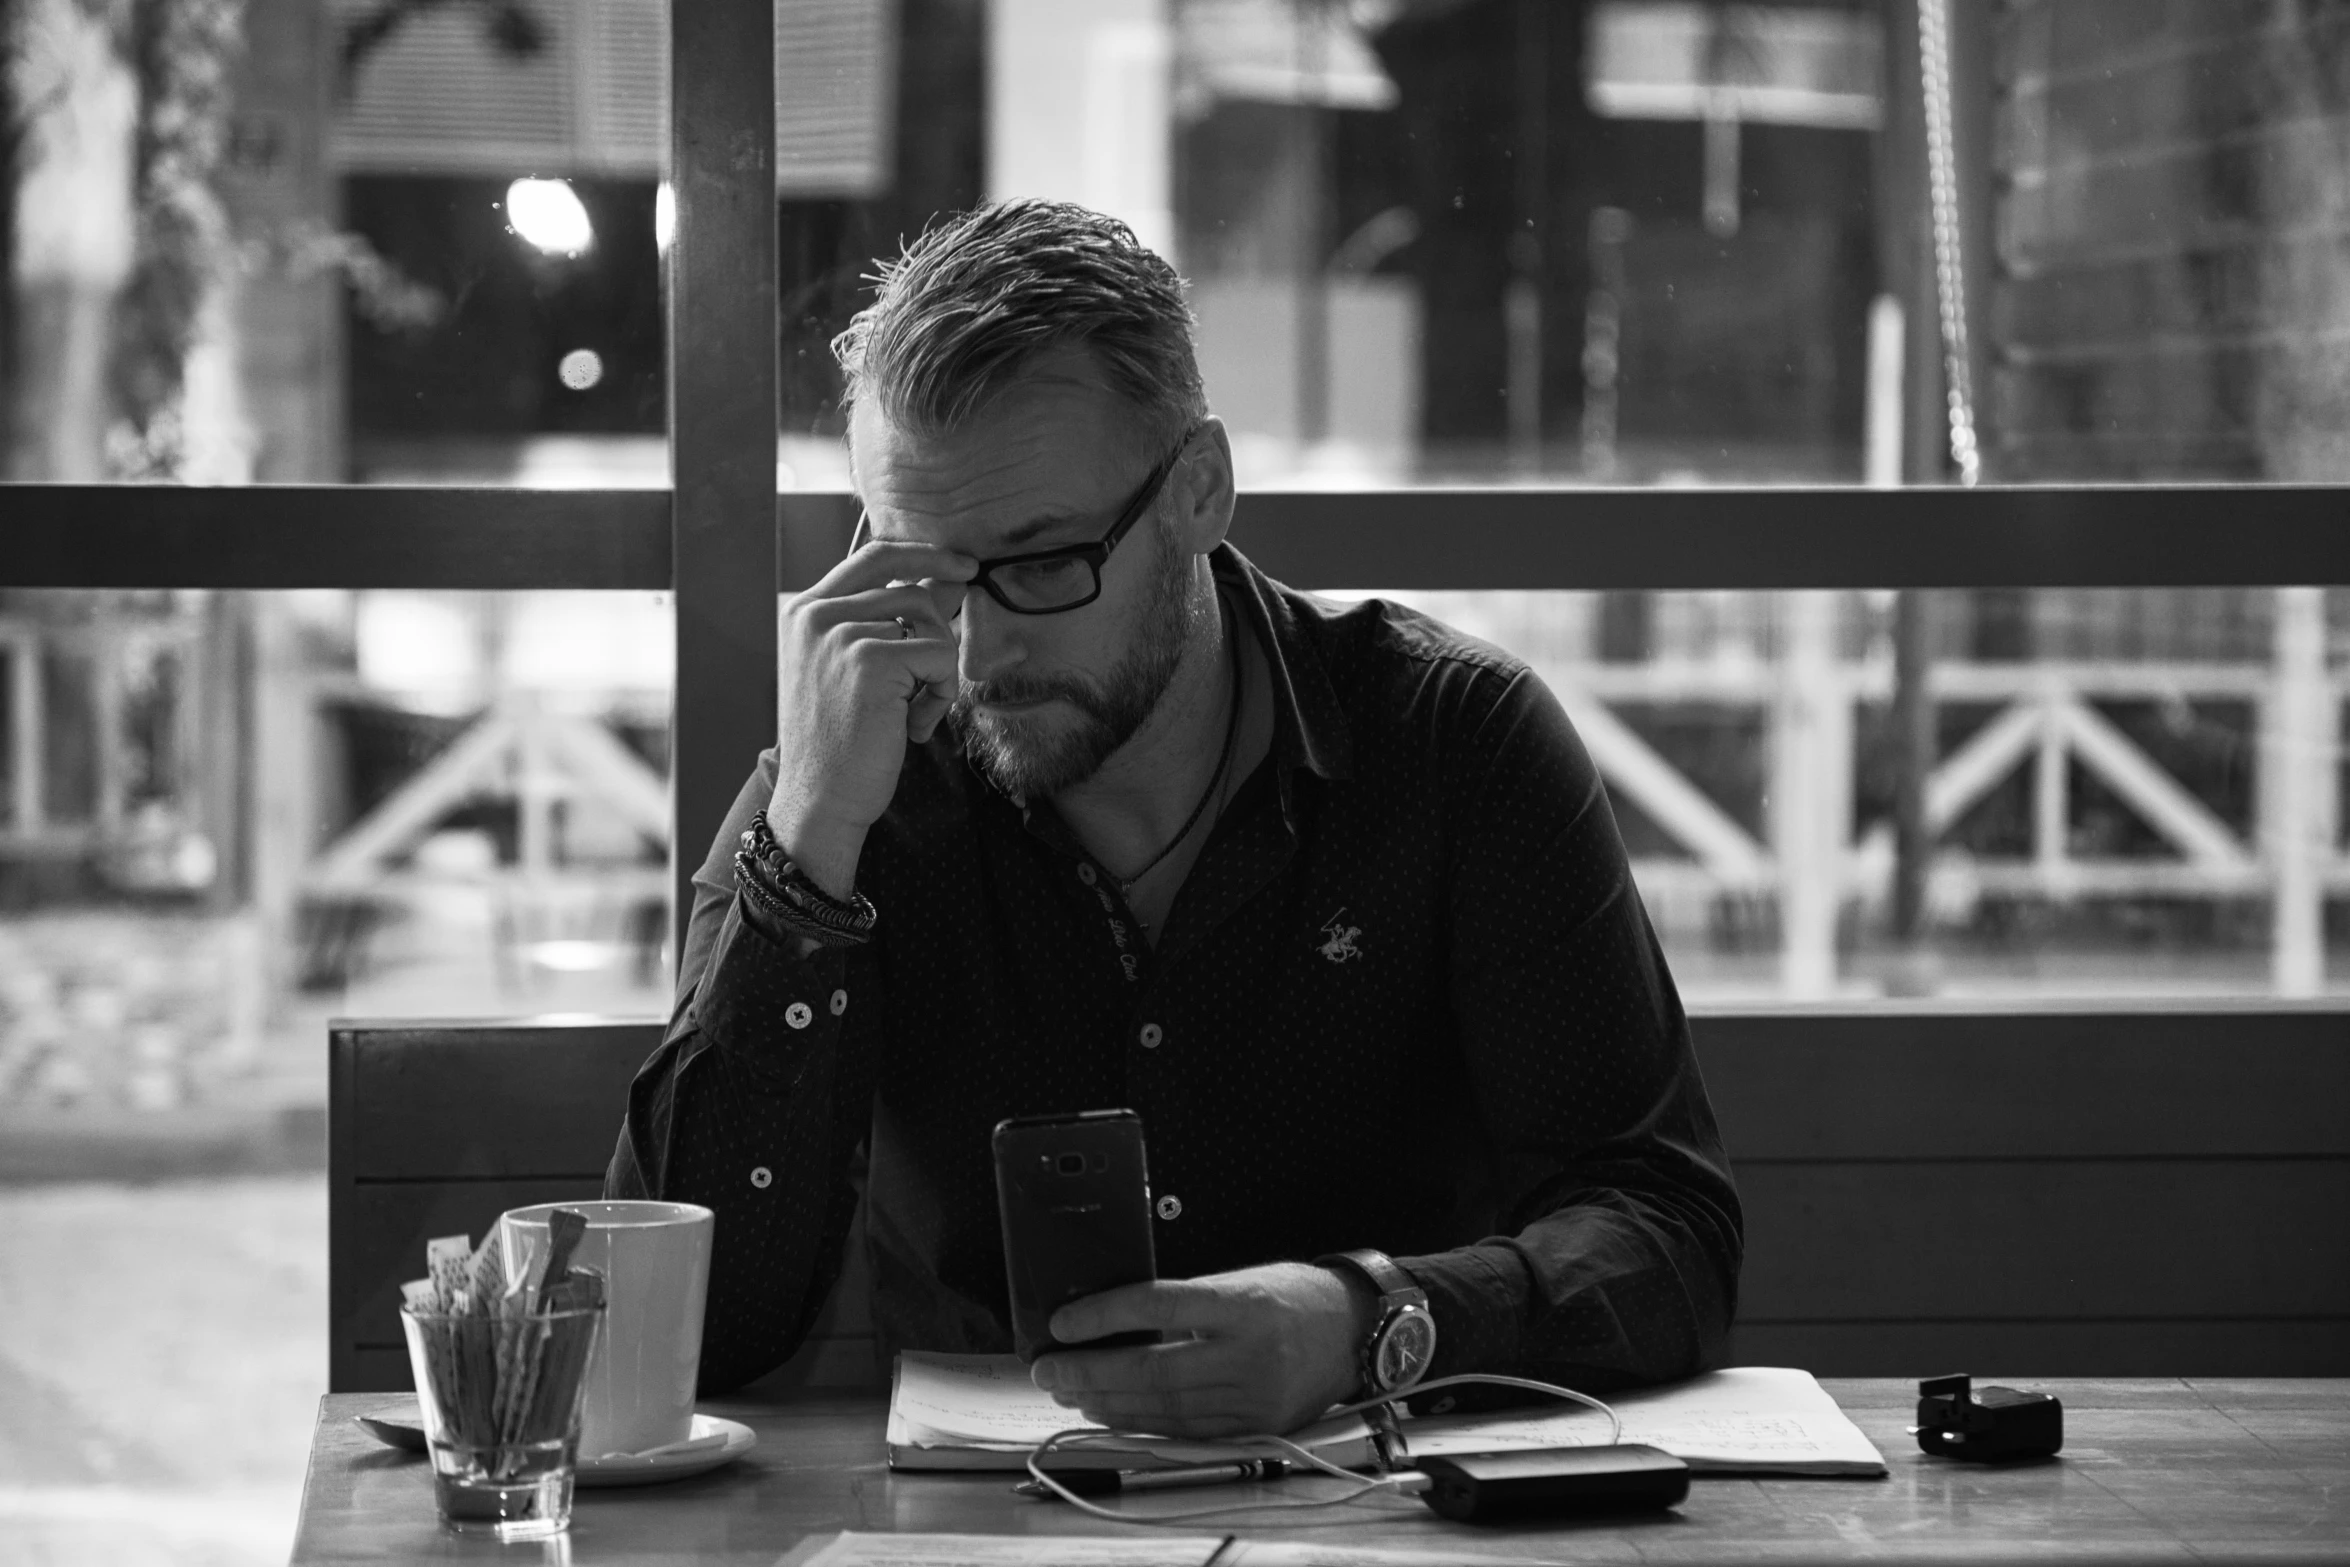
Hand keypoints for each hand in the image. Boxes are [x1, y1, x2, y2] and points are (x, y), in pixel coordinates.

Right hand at [769, 539, 972, 897]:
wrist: (820, 799)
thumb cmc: (841, 743)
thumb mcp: (856, 671)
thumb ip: (888, 623)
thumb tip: (950, 578)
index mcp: (805, 611)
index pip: (873, 555)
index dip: (923, 554)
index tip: (962, 565)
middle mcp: (816, 613)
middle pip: (910, 587)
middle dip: (941, 627)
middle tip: (946, 657)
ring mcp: (840, 632)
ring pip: (930, 622)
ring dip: (938, 671)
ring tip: (913, 712)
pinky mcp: (870, 659)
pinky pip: (941, 655)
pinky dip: (941, 694)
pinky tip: (914, 725)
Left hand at [1029, 1263, 1374, 1438]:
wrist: (1354, 1330)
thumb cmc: (1291, 1296)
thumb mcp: (1239, 1281)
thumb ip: (1184, 1303)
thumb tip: (1113, 1322)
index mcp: (1243, 1303)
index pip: (1159, 1304)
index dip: (1104, 1315)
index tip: (1063, 1322)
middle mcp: (1251, 1352)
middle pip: (1154, 1369)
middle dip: (1091, 1372)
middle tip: (1050, 1368)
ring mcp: (1256, 1395)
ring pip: (1166, 1407)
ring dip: (1109, 1403)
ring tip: (1072, 1392)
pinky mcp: (1257, 1424)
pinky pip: (1188, 1430)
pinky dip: (1144, 1424)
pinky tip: (1113, 1414)